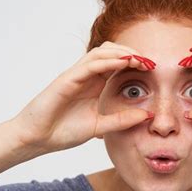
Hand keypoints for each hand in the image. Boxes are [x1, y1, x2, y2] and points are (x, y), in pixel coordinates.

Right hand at [10, 41, 155, 153]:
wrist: (37, 139)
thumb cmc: (63, 131)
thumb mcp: (100, 126)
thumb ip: (122, 120)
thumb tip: (147, 115)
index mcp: (95, 84)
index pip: (118, 64)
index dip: (136, 62)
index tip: (154, 68)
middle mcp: (87, 76)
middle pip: (112, 52)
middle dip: (132, 53)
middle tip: (150, 62)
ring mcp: (76, 75)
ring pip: (101, 52)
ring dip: (122, 52)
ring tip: (140, 59)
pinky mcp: (66, 79)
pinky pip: (90, 64)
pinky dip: (108, 60)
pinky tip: (123, 62)